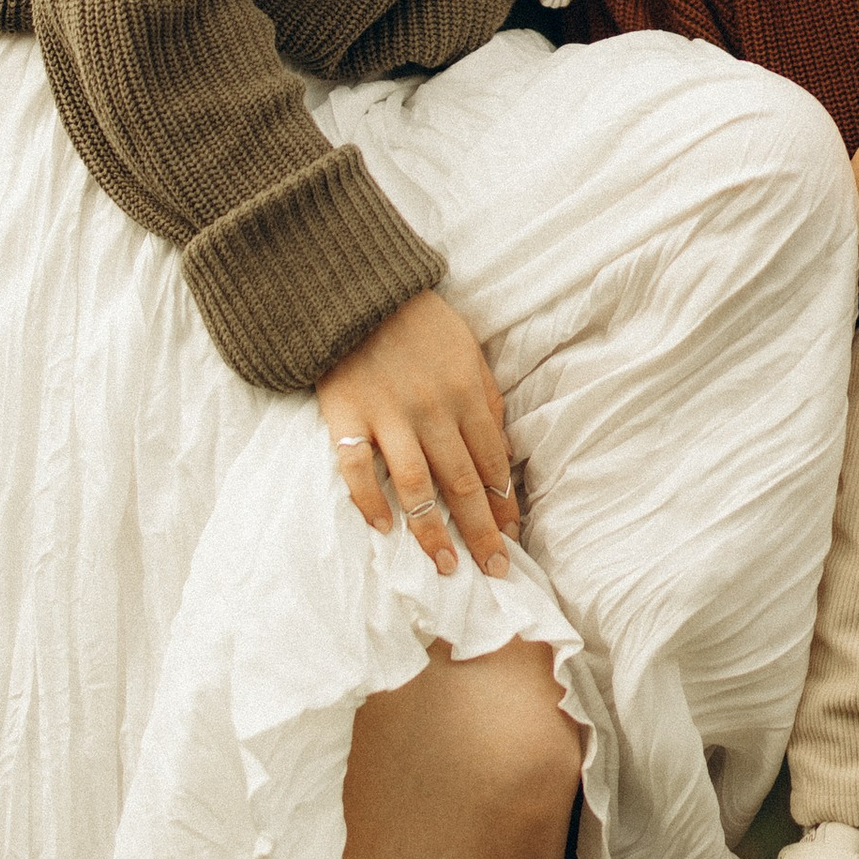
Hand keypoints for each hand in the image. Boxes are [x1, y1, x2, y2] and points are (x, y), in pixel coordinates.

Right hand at [318, 290, 521, 578]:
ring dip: (433, 531)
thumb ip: (487, 400)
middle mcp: (432, 409)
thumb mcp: (468, 350)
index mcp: (466, 392)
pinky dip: (371, 500)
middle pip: (462, 482)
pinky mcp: (345, 415)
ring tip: (444, 566)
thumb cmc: (418, 321)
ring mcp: (387, 414)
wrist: (355, 288)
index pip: (492, 462)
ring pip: (418, 485)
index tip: (512, 538)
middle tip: (493, 571)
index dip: (503, 504)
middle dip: (481, 531)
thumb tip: (505, 455)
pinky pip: (358, 468)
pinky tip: (384, 528)